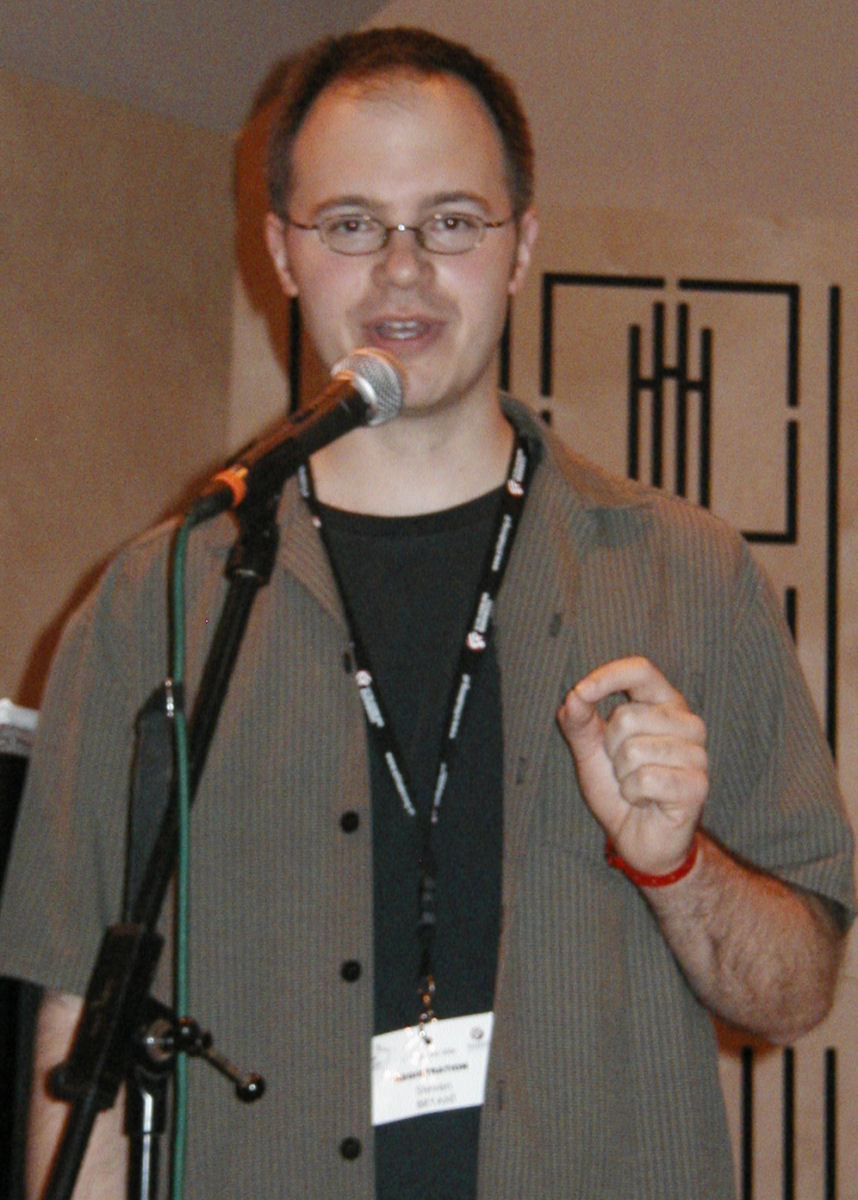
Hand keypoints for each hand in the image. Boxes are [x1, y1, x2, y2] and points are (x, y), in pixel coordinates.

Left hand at [557, 656, 706, 875]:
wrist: (639, 836)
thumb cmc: (619, 787)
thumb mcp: (590, 750)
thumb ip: (579, 721)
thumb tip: (575, 695)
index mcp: (663, 703)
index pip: (641, 671)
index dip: (609, 676)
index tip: (581, 692)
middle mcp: (687, 722)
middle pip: (627, 716)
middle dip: (610, 748)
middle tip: (624, 768)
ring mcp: (697, 753)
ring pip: (634, 750)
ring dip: (622, 776)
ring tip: (636, 786)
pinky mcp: (697, 784)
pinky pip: (645, 779)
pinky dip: (633, 795)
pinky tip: (647, 802)